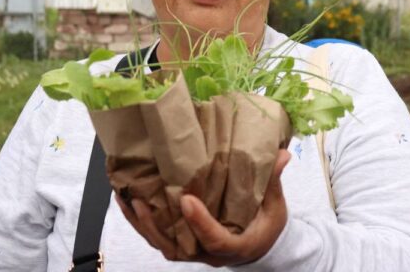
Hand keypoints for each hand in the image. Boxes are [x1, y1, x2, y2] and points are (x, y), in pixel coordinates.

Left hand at [116, 149, 291, 266]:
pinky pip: (158, 238)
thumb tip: (283, 154)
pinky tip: (126, 201)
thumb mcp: (274, 206)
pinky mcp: (182, 245)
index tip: (187, 201)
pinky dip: (139, 222)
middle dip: (157, 227)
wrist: (259, 246)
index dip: (200, 224)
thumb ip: (273, 182)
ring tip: (127, 198)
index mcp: (236, 246)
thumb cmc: (266, 225)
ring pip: (163, 245)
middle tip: (141, 200)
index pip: (215, 240)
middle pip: (178, 248)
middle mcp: (210, 254)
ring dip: (141, 224)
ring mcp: (194, 252)